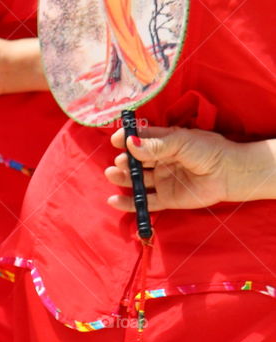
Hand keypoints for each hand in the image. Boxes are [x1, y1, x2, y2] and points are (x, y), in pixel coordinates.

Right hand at [105, 125, 275, 210]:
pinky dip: (129, 203)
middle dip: (125, 161)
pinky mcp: (167, 198)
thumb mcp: (180, 143)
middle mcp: (160, 161)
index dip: (127, 138)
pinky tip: (114, 200)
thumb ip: (155, 146)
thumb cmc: (209, 151)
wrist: (229, 174)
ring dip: (122, 178)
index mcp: (164, 142)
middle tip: (121, 161)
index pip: (140, 139)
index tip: (116, 140)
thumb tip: (130, 144)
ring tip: (112, 174)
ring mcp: (162, 180)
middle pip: (135, 161)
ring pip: (137, 181)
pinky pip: (145, 201)